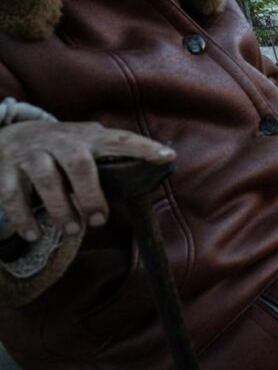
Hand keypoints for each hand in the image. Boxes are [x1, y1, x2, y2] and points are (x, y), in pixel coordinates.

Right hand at [0, 121, 173, 241]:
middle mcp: (60, 141)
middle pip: (79, 164)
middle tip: (101, 221)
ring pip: (46, 179)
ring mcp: (31, 153)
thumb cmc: (64, 148)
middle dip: (91, 195)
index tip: (168, 156)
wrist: (12, 133)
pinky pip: (12, 195)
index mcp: (89, 137)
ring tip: (72, 232)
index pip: (121, 140)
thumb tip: (146, 182)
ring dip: (61, 209)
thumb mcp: (88, 147)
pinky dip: (23, 218)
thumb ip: (111, 161)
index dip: (144, 148)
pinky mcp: (6, 168)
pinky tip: (33, 236)